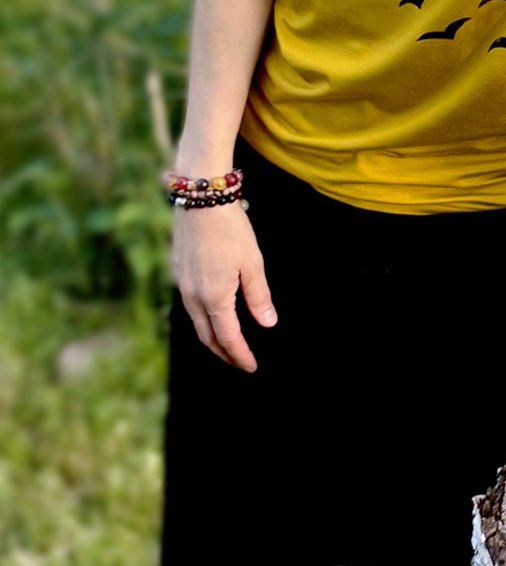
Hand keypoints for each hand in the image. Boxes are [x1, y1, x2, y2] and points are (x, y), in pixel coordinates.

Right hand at [171, 203, 278, 371]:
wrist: (201, 198)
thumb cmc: (230, 230)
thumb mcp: (252, 263)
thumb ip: (258, 297)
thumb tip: (267, 325)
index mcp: (214, 298)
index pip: (228, 338)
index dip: (240, 355)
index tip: (251, 366)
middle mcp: (193, 297)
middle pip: (207, 336)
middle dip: (224, 353)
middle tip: (239, 361)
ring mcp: (182, 284)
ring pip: (196, 322)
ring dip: (212, 337)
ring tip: (227, 344)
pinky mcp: (178, 271)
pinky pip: (189, 306)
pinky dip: (202, 318)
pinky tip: (212, 314)